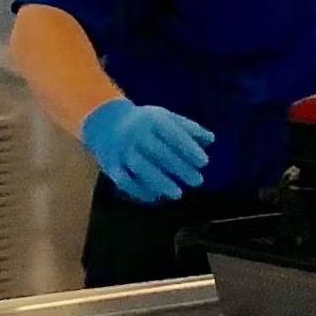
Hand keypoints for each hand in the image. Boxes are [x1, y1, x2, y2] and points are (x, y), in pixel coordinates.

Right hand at [79, 99, 212, 202]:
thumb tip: (211, 139)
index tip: (204, 162)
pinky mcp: (110, 164)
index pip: (172, 134)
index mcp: (151, 120)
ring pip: (140, 167)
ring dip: (159, 182)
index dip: (188, 148)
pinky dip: (139, 190)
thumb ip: (188, 128)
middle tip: (197, 181)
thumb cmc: (145, 122)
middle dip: (179, 168)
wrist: (104, 121)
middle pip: (157, 152)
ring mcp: (121, 149)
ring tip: (178, 194)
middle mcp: (134, 134)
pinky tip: (156, 197)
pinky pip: (123, 179)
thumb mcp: (166, 117)